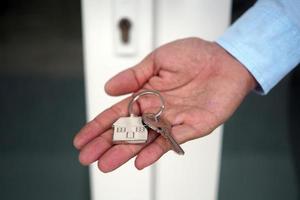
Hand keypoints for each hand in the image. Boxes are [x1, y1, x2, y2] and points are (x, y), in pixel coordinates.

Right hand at [73, 37, 255, 171]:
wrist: (225, 59)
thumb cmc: (195, 55)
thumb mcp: (158, 59)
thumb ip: (134, 76)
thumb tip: (108, 88)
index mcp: (146, 94)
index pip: (117, 113)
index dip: (98, 126)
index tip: (81, 139)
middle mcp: (156, 110)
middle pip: (127, 131)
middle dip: (106, 144)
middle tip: (87, 158)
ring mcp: (173, 120)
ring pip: (145, 140)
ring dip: (126, 152)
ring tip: (106, 164)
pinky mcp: (192, 126)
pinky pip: (172, 141)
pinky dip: (156, 151)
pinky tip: (140, 161)